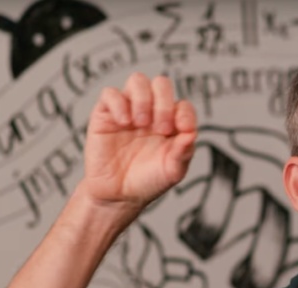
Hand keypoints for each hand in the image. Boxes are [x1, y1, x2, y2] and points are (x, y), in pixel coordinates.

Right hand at [80, 73, 196, 210]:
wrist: (119, 196)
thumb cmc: (147, 181)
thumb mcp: (172, 171)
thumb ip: (184, 152)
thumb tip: (191, 133)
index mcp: (172, 124)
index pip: (183, 105)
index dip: (186, 113)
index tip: (184, 129)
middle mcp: (151, 113)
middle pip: (161, 84)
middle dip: (164, 103)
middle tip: (161, 128)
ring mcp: (129, 111)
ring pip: (137, 81)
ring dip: (144, 99)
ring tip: (141, 123)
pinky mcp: (105, 115)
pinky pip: (110, 94)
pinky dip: (119, 103)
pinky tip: (124, 123)